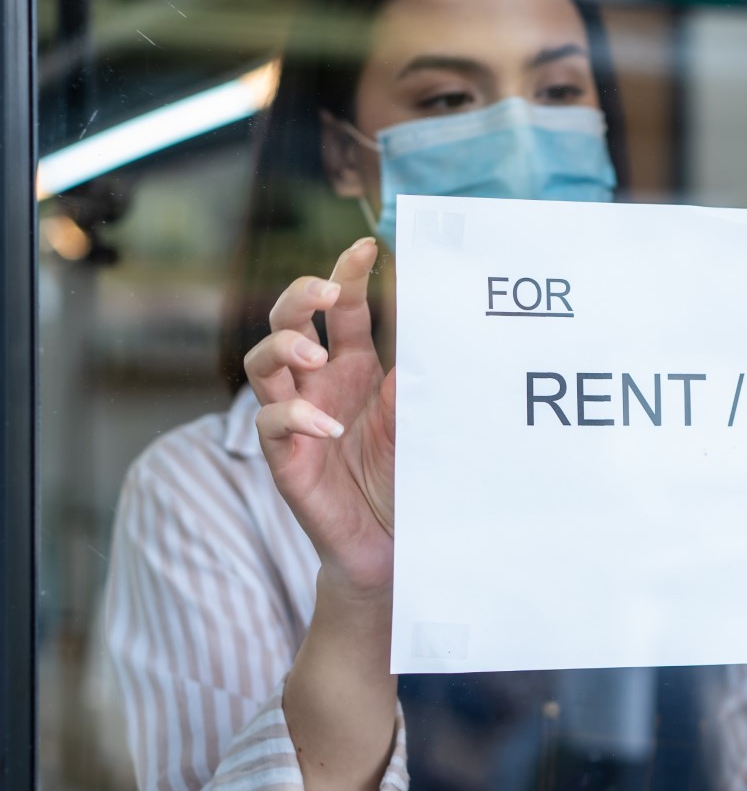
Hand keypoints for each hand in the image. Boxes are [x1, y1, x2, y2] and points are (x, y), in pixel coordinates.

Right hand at [244, 237, 395, 596]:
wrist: (395, 544)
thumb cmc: (406, 477)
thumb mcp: (419, 419)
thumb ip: (419, 379)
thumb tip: (439, 327)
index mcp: (354, 366)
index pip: (341, 310)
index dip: (348, 275)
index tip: (368, 246)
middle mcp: (319, 384)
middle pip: (286, 321)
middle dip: (299, 297)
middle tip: (326, 292)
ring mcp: (296, 417)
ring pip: (262, 363)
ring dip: (284, 347)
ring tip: (314, 352)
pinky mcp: (286, 458)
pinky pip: (272, 423)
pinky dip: (295, 415)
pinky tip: (328, 424)